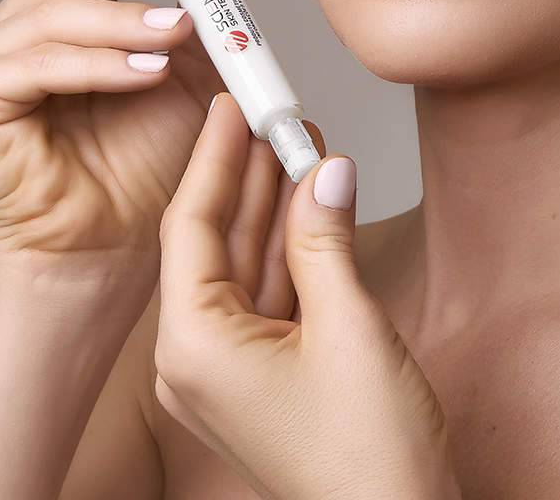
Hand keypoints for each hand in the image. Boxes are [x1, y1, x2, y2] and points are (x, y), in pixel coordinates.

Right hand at [0, 0, 227, 288]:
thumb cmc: (158, 153)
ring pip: (54, 9)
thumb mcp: (200, 62)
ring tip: (178, 33)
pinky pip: (38, 65)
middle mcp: (32, 18)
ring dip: (124, 18)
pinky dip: (99, 64)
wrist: (129, 236)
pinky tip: (147, 72)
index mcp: (80, 0)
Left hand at [155, 94, 459, 499]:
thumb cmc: (366, 454)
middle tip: (270, 112)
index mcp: (195, 349)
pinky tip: (312, 201)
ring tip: (296, 141)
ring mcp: (229, 368)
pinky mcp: (262, 372)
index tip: (229, 105)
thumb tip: (324, 171)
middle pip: (215, 240)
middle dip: (247, 173)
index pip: (193, 227)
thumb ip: (325, 240)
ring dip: (273, 204)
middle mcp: (197, 359)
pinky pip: (268, 290)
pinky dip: (291, 244)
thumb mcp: (347, 326)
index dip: (213, 157)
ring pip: (245, 262)